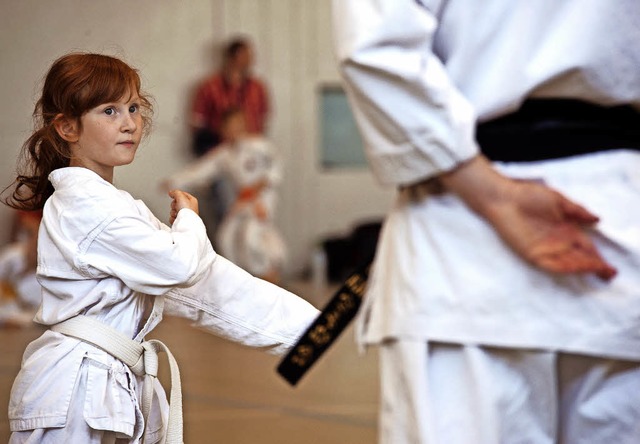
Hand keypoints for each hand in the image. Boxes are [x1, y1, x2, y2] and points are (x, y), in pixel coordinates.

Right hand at [168, 189, 198, 224]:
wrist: (186, 224)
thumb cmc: (187, 211)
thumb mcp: (181, 197)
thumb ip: (175, 192)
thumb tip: (171, 192)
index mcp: (192, 201)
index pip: (182, 194)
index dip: (177, 195)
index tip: (174, 196)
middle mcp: (189, 208)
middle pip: (176, 203)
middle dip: (174, 205)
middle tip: (177, 207)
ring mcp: (184, 215)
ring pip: (173, 211)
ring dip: (173, 212)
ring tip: (178, 214)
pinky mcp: (180, 221)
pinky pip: (172, 217)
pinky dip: (173, 219)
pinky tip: (177, 219)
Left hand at [439, 156, 616, 279]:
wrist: (504, 197)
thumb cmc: (528, 195)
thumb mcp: (558, 201)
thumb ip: (577, 211)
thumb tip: (597, 219)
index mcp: (564, 229)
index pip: (585, 247)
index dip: (597, 256)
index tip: (610, 266)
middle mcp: (556, 242)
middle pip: (579, 258)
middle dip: (594, 266)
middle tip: (610, 274)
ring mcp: (544, 249)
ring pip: (568, 263)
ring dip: (583, 268)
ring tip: (599, 271)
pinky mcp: (531, 253)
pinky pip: (551, 264)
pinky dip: (566, 267)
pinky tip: (578, 268)